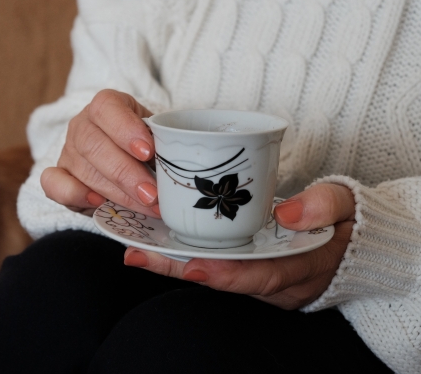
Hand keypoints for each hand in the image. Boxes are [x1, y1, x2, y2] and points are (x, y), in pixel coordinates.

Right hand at [40, 89, 159, 216]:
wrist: (123, 158)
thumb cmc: (144, 145)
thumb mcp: (157, 135)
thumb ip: (163, 143)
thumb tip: (177, 162)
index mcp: (106, 106)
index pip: (107, 108)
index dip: (125, 129)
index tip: (148, 152)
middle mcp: (82, 125)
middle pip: (94, 145)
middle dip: (126, 173)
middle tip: (152, 194)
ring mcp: (68, 151)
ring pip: (84, 170)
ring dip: (117, 192)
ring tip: (145, 206)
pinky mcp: (57, 176)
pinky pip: (53, 184)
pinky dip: (75, 194)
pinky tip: (98, 203)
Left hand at [124, 183, 354, 309]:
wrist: (349, 239)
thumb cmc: (348, 223)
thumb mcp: (348, 208)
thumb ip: (326, 207)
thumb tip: (288, 214)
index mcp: (297, 268)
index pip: (259, 276)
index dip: (225, 275)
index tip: (192, 267)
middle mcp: (269, 276)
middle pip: (219, 277)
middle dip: (177, 269)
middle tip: (138, 258)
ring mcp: (254, 269)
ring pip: (208, 268)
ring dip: (170, 262)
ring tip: (134, 250)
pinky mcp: (244, 259)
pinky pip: (210, 257)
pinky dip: (181, 251)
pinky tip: (153, 240)